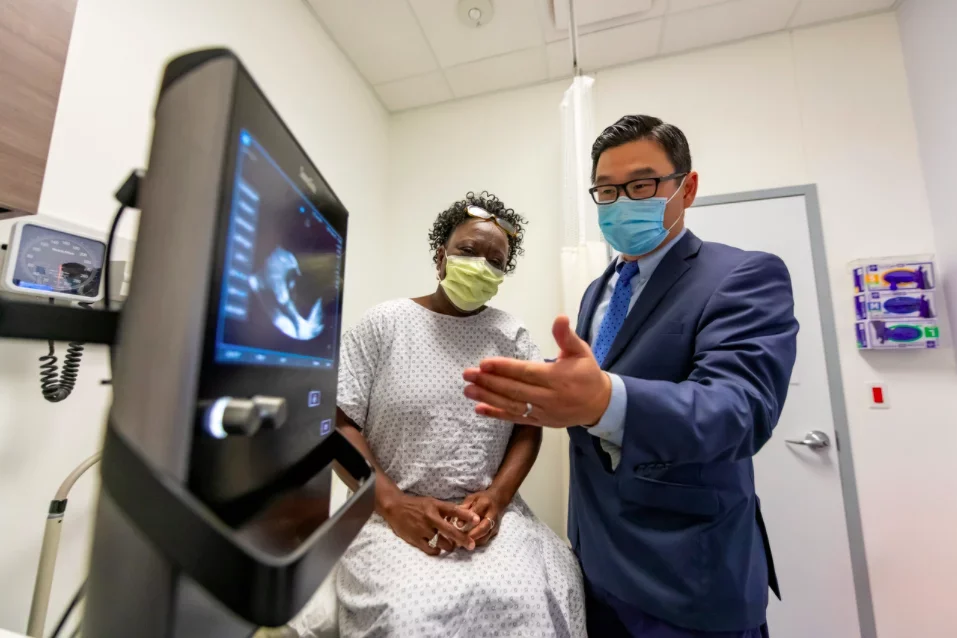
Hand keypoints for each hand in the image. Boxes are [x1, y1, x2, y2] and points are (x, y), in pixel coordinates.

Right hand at [380, 493, 479, 555]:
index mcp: (435, 506)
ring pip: (442, 543)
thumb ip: (445, 510)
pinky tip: (438, 549)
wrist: (395, 508)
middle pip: (450, 531)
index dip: (466, 515)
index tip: (477, 519)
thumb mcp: (431, 502)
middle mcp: (430, 518)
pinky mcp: (416, 539)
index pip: (454, 510)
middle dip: (463, 539)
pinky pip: (431, 550)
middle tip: (471, 545)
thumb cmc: (416, 505)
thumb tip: (463, 515)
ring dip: (449, 546)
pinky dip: (437, 551)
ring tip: (451, 546)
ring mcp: (423, 529)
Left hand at [461, 488, 507, 546]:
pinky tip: (467, 542)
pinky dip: (476, 543)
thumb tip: (457, 522)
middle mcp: (492, 515)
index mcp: (485, 504)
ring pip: (485, 536)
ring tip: (461, 543)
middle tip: (460, 540)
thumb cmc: (481, 499)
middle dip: (472, 535)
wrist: (498, 500)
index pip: (476, 512)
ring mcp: (495, 525)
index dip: (467, 520)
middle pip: (484, 527)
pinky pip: (486, 540)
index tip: (457, 526)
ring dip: (473, 541)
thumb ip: (464, 508)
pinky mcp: (495, 531)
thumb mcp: (471, 498)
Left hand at [463, 315, 611, 427]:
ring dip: (488, 398)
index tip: (484, 363)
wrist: (600, 404)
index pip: (526, 372)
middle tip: (468, 375)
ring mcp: (543, 412)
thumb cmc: (587, 374)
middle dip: (489, 382)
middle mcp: (548, 397)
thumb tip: (559, 318)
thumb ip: (566, 336)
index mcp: (557, 378)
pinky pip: (516, 419)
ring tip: (468, 391)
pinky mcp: (540, 422)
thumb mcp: (581, 351)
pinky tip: (480, 409)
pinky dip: (497, 415)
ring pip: (512, 406)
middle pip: (514, 390)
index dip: (504, 368)